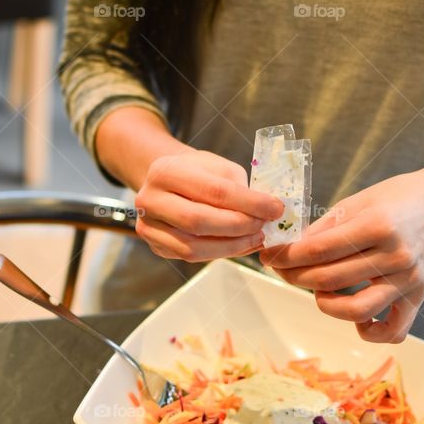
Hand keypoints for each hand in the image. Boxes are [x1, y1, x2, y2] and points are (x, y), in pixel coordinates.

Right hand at [134, 149, 284, 261]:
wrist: (167, 182)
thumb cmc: (196, 172)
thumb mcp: (218, 166)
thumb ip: (239, 187)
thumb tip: (267, 211)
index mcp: (164, 171)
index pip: (213, 191)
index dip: (249, 203)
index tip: (275, 208)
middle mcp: (149, 200)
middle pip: (199, 221)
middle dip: (239, 226)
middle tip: (264, 226)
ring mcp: (148, 226)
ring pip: (193, 247)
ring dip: (231, 246)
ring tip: (255, 238)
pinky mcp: (156, 246)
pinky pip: (191, 257)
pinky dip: (220, 253)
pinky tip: (240, 245)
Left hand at [259, 166, 423, 342]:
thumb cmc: (396, 198)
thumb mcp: (357, 201)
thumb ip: (323, 228)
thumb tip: (288, 249)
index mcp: (378, 226)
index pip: (318, 250)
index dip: (286, 256)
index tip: (268, 255)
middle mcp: (395, 256)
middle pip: (329, 279)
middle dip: (294, 276)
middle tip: (281, 269)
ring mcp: (408, 280)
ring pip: (354, 310)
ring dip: (323, 303)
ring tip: (316, 289)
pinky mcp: (418, 297)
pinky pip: (392, 331)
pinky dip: (369, 331)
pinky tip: (355, 315)